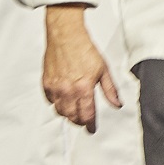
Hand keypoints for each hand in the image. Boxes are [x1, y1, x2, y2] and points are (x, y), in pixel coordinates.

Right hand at [43, 6, 120, 129]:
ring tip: (74, 111)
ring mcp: (55, 87)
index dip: (90, 125)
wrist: (66, 35)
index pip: (87, 115)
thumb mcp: (104, 69)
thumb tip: (117, 103)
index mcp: (84, 88)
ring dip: (67, 114)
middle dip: (79, 121)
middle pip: (72, 116)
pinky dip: (56, 103)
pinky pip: (50, 101)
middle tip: (83, 120)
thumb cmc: (83, 48)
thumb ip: (110, 89)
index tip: (91, 128)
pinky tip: (62, 99)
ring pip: (60, 111)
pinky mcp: (46, 83)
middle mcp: (68, 90)